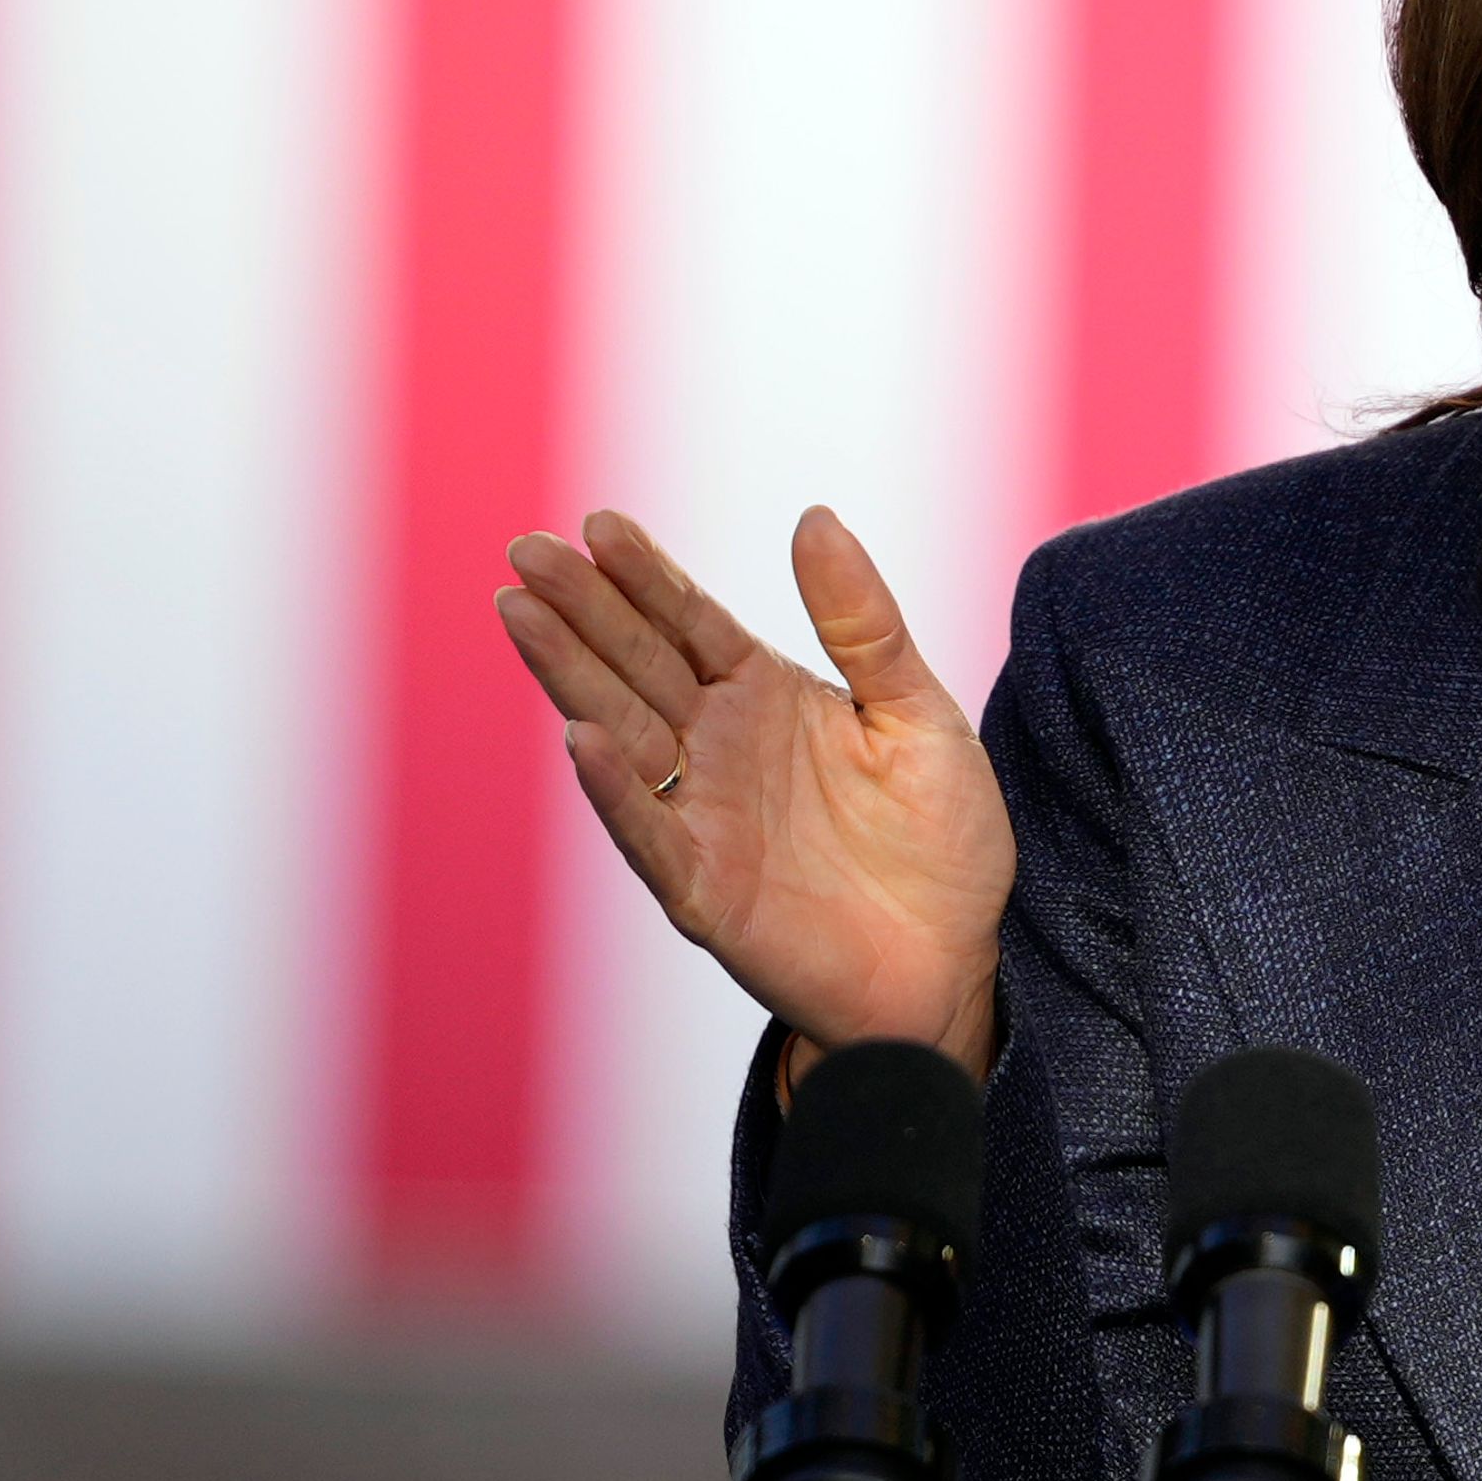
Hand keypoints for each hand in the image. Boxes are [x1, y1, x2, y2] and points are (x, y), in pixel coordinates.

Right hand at [495, 506, 1013, 1082]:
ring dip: (570, 678)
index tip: (597, 524)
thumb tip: (815, 517)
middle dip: (582, 610)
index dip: (645, 576)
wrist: (958, 963)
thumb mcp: (917, 713)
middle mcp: (721, 749)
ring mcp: (706, 818)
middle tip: (526, 552)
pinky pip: (653, 835)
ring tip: (523, 617)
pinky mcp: (707, 892)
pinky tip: (582, 741)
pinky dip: (618, 791)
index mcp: (767, 698)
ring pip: (623, 734)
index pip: (690, 623)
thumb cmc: (941, 841)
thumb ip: (862, 622)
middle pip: (637, 666)